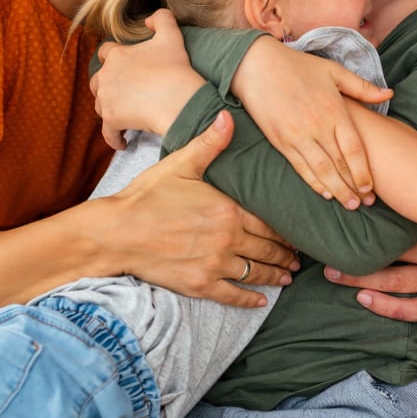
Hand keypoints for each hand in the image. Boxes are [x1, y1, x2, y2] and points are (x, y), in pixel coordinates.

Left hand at [91, 9, 205, 147]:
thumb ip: (161, 19)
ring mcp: (107, 100)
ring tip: (125, 114)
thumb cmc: (176, 68)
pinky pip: (108, 132)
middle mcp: (106, 76)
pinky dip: (114, 137)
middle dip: (108, 85)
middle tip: (124, 92)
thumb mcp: (172, 35)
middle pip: (98, 80)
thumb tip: (148, 19)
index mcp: (116, 55)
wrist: (180, 99)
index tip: (125, 67)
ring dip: (110, 109)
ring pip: (100, 105)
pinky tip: (123, 141)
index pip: (106, 52)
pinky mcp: (111, 121)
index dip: (114, 58)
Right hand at [102, 111, 299, 307]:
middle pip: (267, 249)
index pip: (269, 222)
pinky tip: (260, 301)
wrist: (116, 232)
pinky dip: (248, 299)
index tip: (300, 232)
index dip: (288, 229)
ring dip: (275, 275)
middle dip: (286, 254)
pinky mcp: (198, 284)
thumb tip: (227, 116)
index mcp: (228, 210)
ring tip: (288, 276)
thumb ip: (210, 143)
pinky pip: (231, 295)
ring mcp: (214, 264)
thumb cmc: (147, 195)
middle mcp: (227, 239)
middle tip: (300, 258)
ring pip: (254, 272)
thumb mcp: (181, 164)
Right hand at [232, 36, 392, 208]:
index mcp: (334, 110)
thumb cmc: (298, 65)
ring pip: (321, 171)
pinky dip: (313, 183)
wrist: (257, 65)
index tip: (372, 188)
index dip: (364, 172)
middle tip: (366, 204)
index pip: (354, 149)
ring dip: (337, 190)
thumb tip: (389, 94)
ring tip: (349, 205)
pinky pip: (300, 167)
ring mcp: (298, 136)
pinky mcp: (281, 141)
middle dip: (354, 187)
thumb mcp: (333, 70)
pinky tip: (324, 193)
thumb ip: (362, 87)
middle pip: (340, 164)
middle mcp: (318, 126)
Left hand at [323, 221, 416, 321]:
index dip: (368, 221)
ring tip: (334, 275)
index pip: (397, 222)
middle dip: (355, 255)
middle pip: (388, 254)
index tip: (342, 213)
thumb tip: (406, 177)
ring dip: (361, 279)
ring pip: (394, 282)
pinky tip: (365, 300)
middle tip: (324, 254)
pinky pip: (413, 309)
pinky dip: (386, 306)